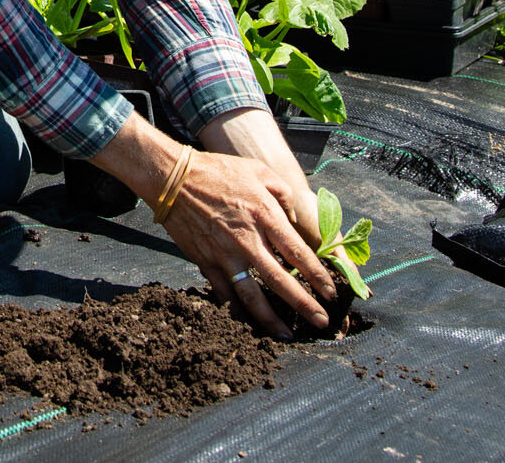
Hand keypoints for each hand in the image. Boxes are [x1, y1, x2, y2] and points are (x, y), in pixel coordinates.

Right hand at [88, 112, 337, 338]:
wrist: (173, 178)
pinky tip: (249, 320)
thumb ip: (282, 193)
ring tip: (287, 334)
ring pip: (252, 296)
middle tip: (322, 322)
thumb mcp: (258, 170)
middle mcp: (247, 240)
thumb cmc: (217, 170)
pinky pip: (224, 291)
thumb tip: (293, 218)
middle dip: (304, 305)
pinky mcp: (205, 261)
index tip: (331, 293)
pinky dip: (238, 308)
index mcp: (265, 215)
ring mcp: (225, 254)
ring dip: (271, 318)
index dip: (318, 276)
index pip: (298, 253)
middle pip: (280, 281)